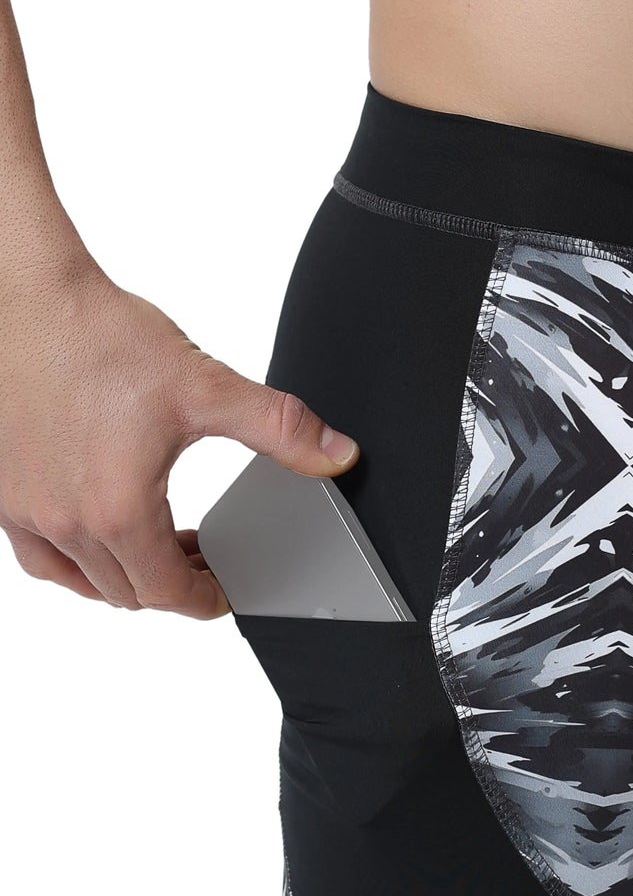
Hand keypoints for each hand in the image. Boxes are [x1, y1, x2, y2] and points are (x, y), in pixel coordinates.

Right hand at [0, 251, 359, 619]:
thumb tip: (336, 455)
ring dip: (122, 577)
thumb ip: (279, 428)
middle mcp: (63, 521)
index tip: (222, 592)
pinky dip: (72, 559)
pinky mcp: (0, 489)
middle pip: (127, 593)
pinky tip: (95, 530)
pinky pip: (37, 554)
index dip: (204, 600)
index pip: (167, 592)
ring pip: (79, 581)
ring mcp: (23, 509)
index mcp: (117, 510)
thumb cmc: (99, 336)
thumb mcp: (205, 386)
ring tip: (156, 548)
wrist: (25, 295)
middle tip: (202, 559)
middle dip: (173, 585)